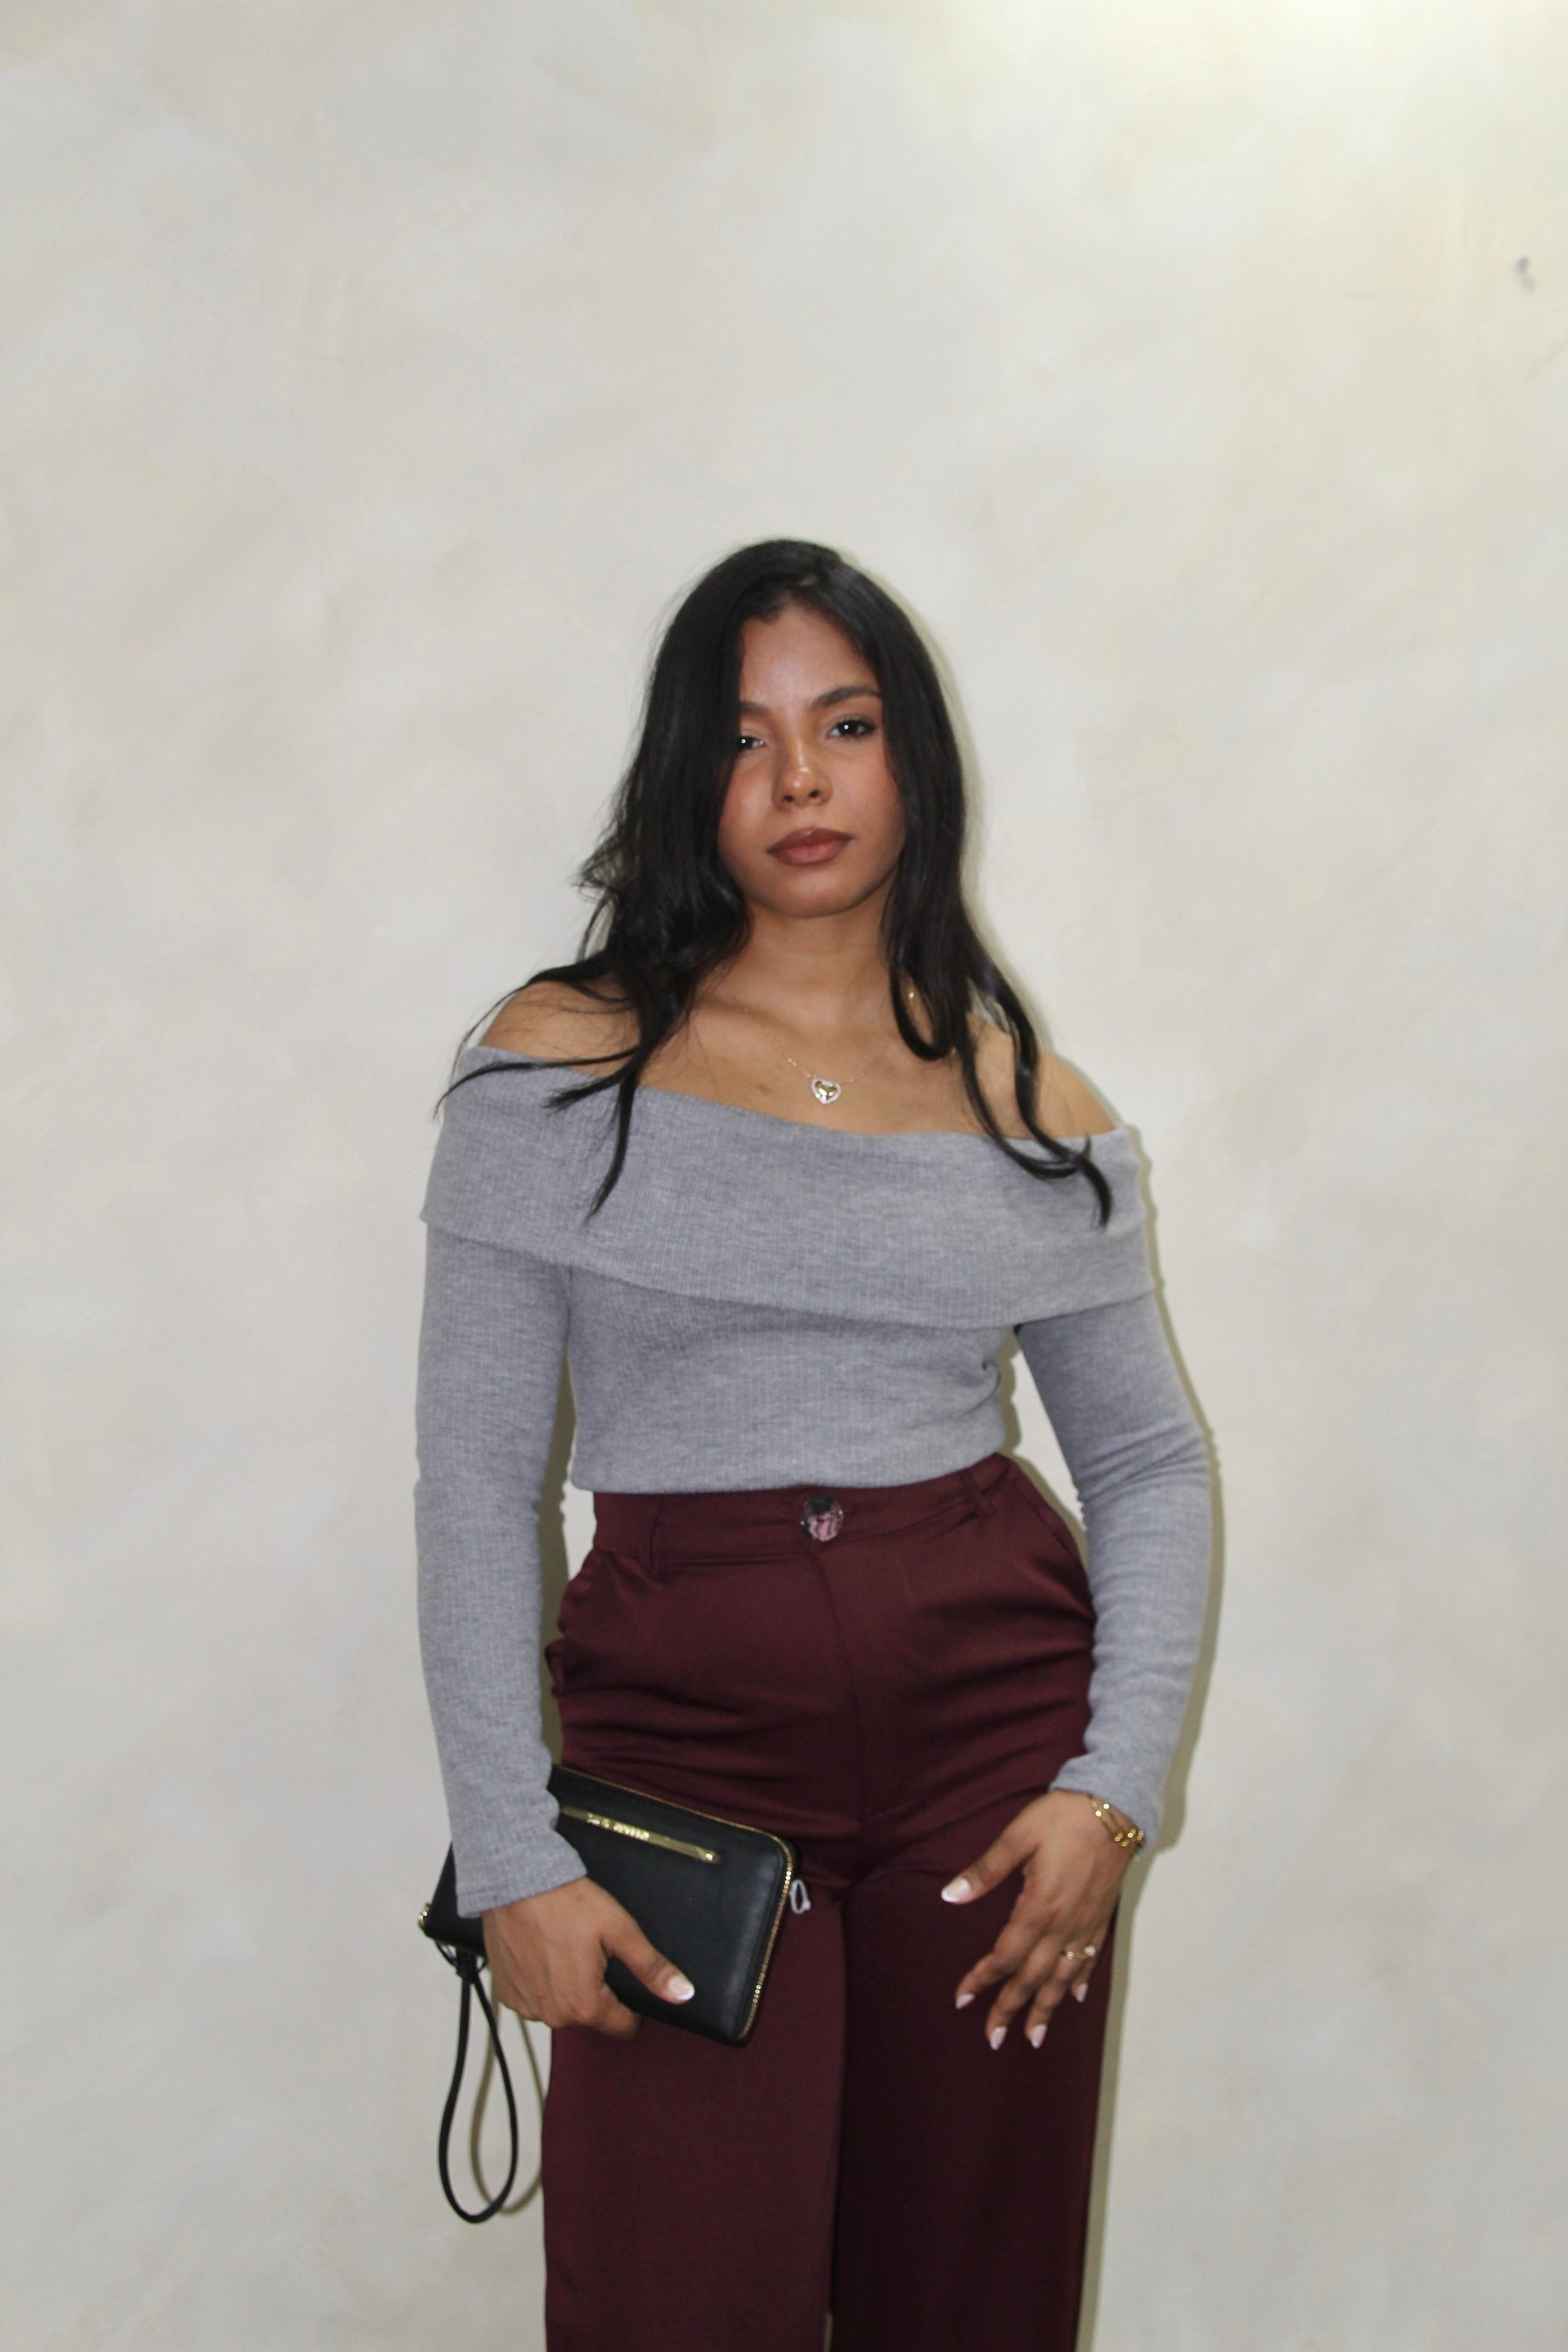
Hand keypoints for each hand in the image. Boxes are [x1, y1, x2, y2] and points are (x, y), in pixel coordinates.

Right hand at [482, 1876, 694, 2039]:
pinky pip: (534, 1999)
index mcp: (586, 2006)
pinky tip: (542, 1953)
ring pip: (562, 2008)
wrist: (518, 1882)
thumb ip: (651, 1968)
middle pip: (591, 2016)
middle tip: (591, 1951)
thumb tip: (682, 1994)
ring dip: (567, 1987)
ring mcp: (527, 2007)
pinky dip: (541, 1982)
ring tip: (565, 1949)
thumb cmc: (566, 1902)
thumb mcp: (620, 1930)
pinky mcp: (507, 1994)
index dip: (631, 2006)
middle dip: (597, 1990)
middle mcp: (554, 2015)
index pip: (623, 2027)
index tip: (623, 1978)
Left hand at [943, 1790, 1135, 2048]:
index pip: (1004, 1956)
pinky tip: (1073, 1997)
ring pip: (1062, 1977)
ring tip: (1034, 2036)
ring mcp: (1085, 1924)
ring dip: (1045, 2008)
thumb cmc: (1063, 1816)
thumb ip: (985, 1871)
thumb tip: (950, 1896)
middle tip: (993, 2039)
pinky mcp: (1101, 1916)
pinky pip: (1088, 1959)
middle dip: (1011, 2009)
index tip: (962, 1999)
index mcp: (1038, 1907)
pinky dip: (1078, 1981)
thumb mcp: (1017, 1836)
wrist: (1115, 1805)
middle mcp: (1063, 1925)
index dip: (981, 1979)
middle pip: (1032, 1977)